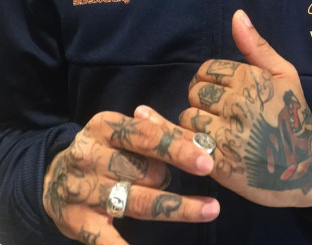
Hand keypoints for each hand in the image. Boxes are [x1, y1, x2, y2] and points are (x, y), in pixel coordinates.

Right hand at [43, 111, 219, 243]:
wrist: (53, 176)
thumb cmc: (104, 149)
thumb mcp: (123, 131)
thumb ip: (157, 130)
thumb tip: (196, 138)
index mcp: (104, 127)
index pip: (147, 137)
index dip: (179, 150)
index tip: (207, 162)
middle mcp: (90, 155)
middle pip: (145, 171)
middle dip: (171, 176)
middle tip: (201, 175)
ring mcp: (82, 190)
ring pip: (138, 201)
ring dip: (176, 207)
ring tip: (208, 208)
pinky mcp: (77, 221)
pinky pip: (106, 239)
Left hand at [176, 10, 311, 207]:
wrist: (306, 166)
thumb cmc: (293, 114)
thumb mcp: (284, 74)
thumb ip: (256, 46)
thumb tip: (237, 14)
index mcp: (252, 78)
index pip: (207, 69)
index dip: (212, 80)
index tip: (224, 92)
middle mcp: (238, 102)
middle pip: (195, 90)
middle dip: (203, 99)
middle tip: (220, 111)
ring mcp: (228, 133)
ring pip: (189, 115)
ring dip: (198, 122)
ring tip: (217, 129)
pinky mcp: (220, 161)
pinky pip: (189, 140)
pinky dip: (194, 141)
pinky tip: (211, 143)